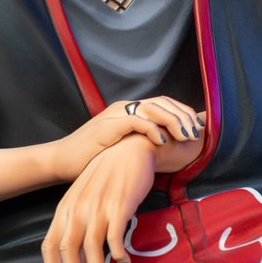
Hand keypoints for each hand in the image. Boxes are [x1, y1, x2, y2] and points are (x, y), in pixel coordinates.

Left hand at [42, 134, 157, 262]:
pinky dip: (119, 254)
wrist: (129, 148)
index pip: (50, 245)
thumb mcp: (85, 200)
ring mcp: (98, 207)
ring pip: (91, 248)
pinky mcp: (120, 206)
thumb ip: (79, 228)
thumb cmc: (107, 176)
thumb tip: (78, 262)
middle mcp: (78, 209)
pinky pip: (116, 237)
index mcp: (65, 208)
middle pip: (68, 251)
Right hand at [49, 96, 203, 183]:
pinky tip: (163, 141)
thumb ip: (141, 141)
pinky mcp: (108, 126)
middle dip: (184, 116)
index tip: (198, 127)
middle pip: (163, 102)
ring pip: (154, 108)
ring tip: (187, 136)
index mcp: (129, 109)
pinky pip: (136, 120)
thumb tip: (166, 148)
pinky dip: (153, 129)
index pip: (164, 103)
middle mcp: (125, 107)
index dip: (183, 113)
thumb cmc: (92, 157)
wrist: (62, 160)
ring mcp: (116, 114)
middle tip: (198, 133)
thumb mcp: (122, 145)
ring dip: (174, 121)